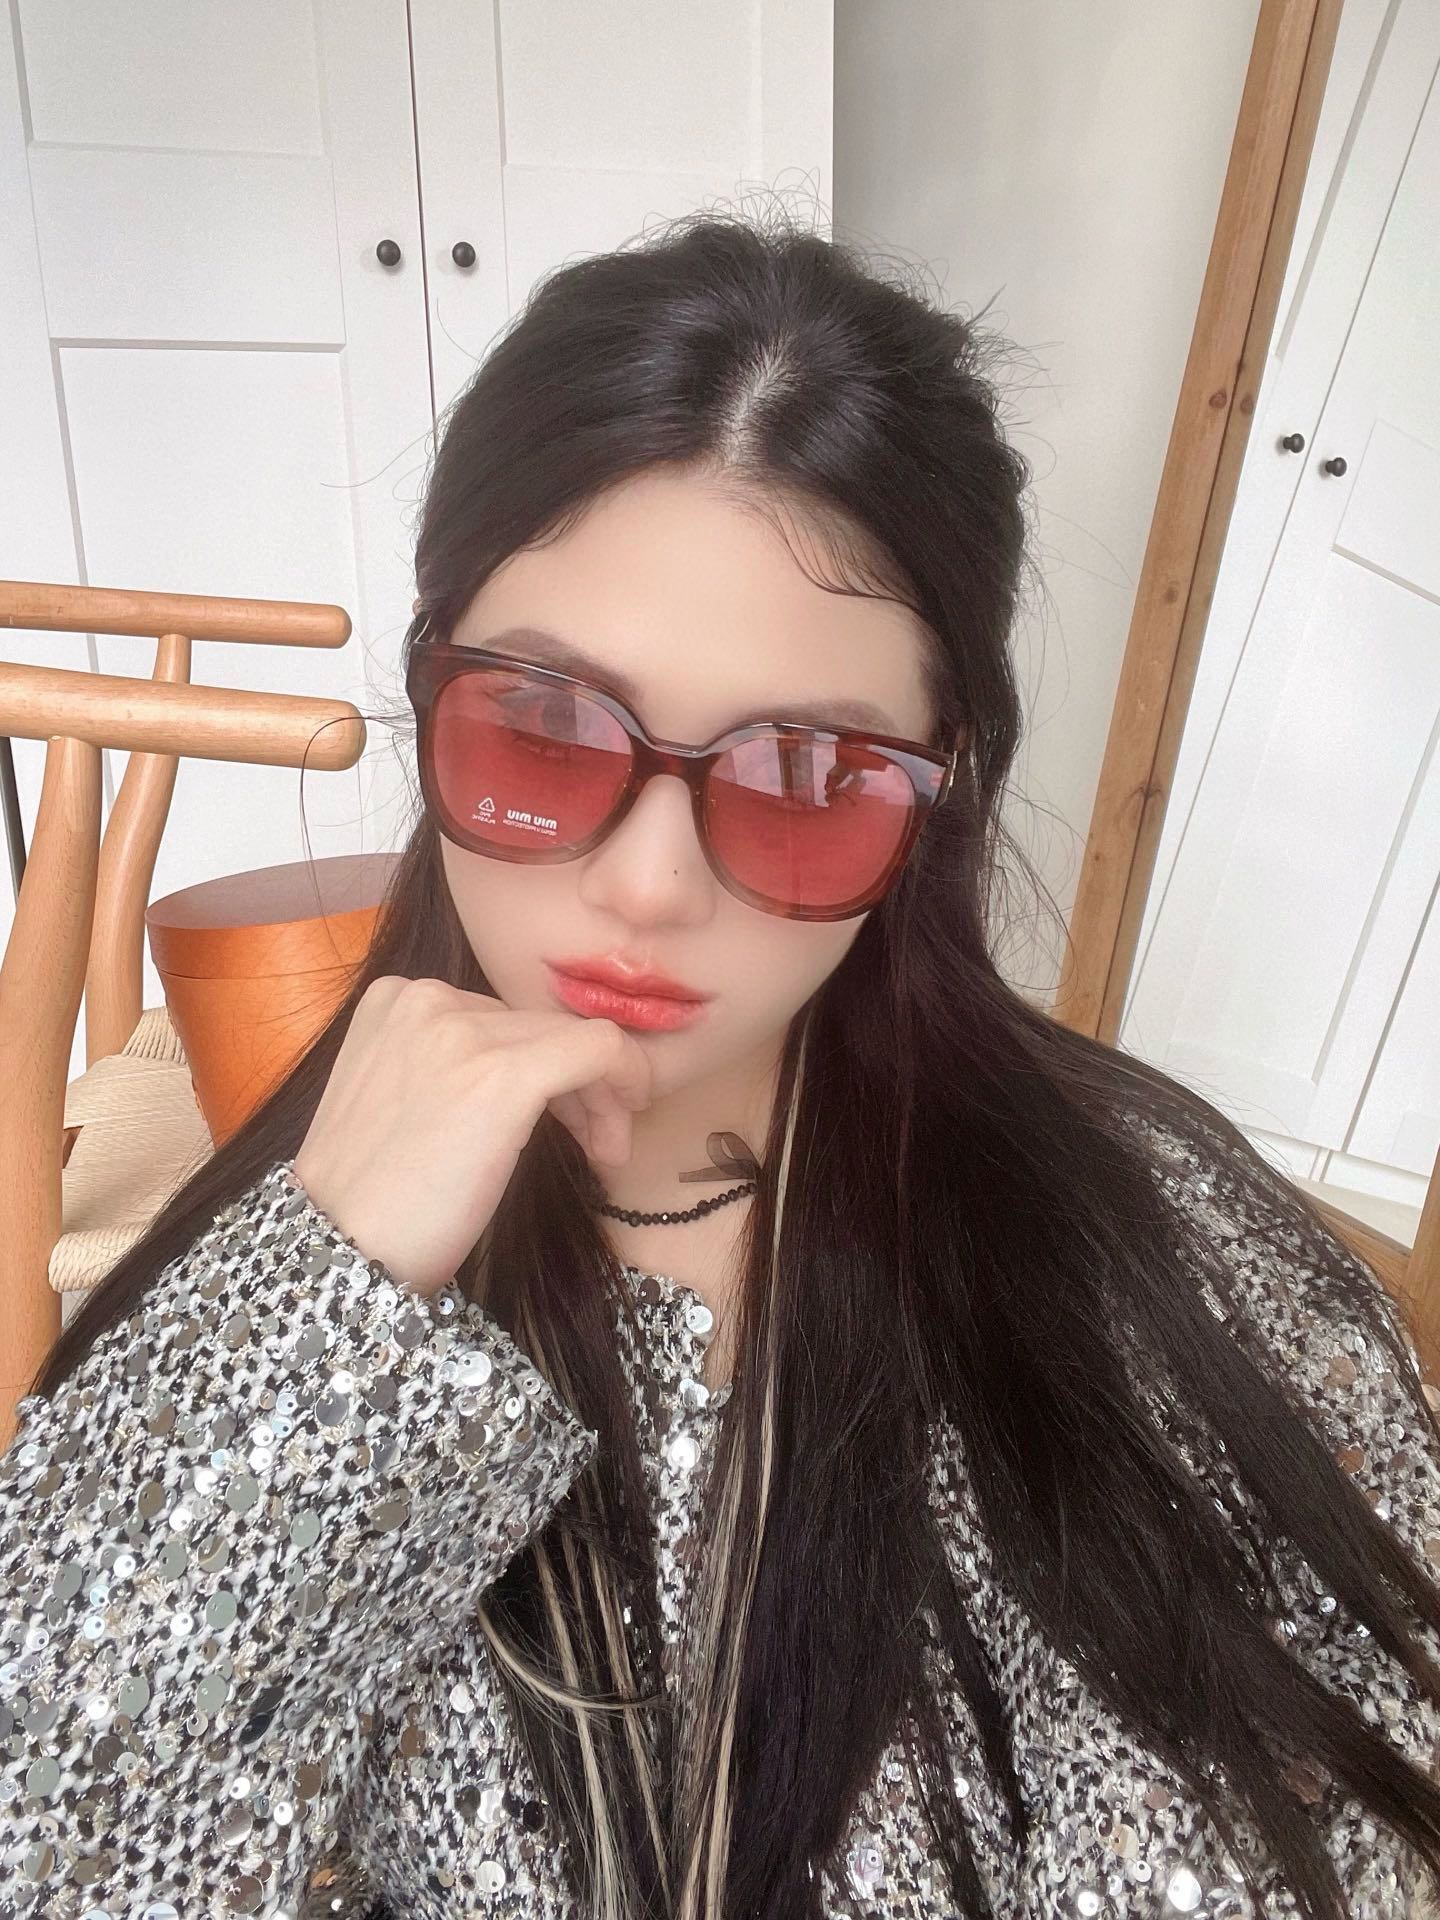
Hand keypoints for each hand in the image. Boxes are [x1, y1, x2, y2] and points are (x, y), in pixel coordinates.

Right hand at [292, 977, 651, 1298]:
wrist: (340, 1247)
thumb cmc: (372, 1195)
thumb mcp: (399, 1098)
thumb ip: (450, 1064)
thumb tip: (533, 1069)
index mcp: (396, 999)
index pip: (502, 1019)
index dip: (541, 1068)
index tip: (560, 1121)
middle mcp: (428, 998)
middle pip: (539, 1026)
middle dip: (577, 1084)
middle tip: (589, 1144)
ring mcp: (465, 1031)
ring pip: (575, 1038)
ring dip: (600, 1094)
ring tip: (599, 1150)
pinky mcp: (506, 1073)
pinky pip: (601, 1050)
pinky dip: (626, 1081)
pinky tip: (614, 1140)